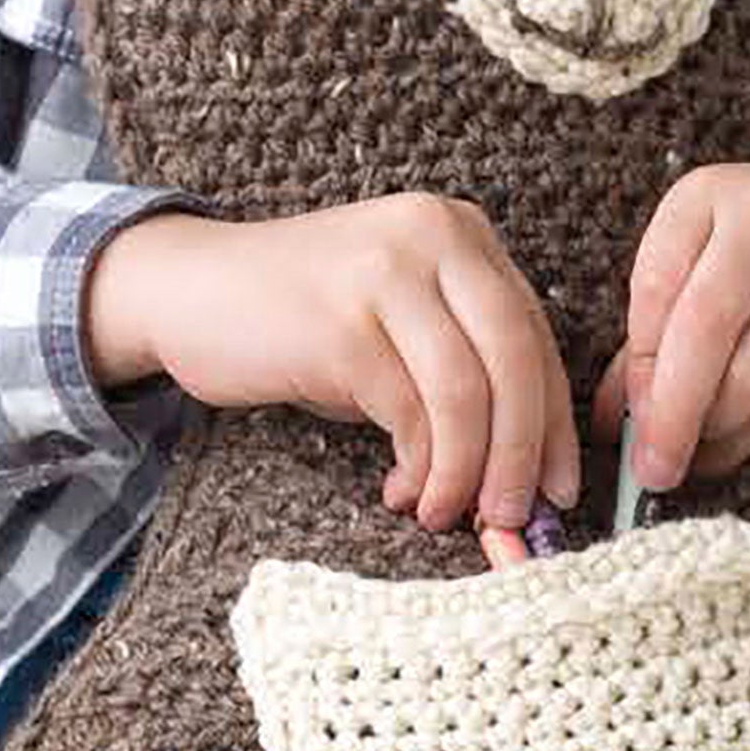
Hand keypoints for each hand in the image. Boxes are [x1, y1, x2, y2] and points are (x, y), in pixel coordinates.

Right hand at [83, 194, 578, 549]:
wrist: (189, 290)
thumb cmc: (305, 320)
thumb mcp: (400, 325)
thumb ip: (462, 373)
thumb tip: (525, 479)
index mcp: (461, 232)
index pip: (534, 333)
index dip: (555, 422)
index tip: (560, 490)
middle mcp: (434, 237)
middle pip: (516, 359)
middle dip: (523, 454)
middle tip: (512, 518)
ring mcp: (386, 274)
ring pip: (467, 394)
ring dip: (467, 472)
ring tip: (448, 514)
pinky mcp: (343, 322)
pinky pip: (409, 413)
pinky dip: (419, 467)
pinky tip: (402, 490)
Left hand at [588, 161, 749, 488]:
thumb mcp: (714, 253)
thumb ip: (657, 327)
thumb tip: (611, 422)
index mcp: (710, 193)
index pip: (654, 290)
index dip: (638, 368)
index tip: (622, 425)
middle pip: (702, 332)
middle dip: (669, 414)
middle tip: (650, 471)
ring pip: (749, 375)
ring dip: (713, 428)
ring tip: (694, 450)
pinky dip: (749, 437)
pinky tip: (727, 449)